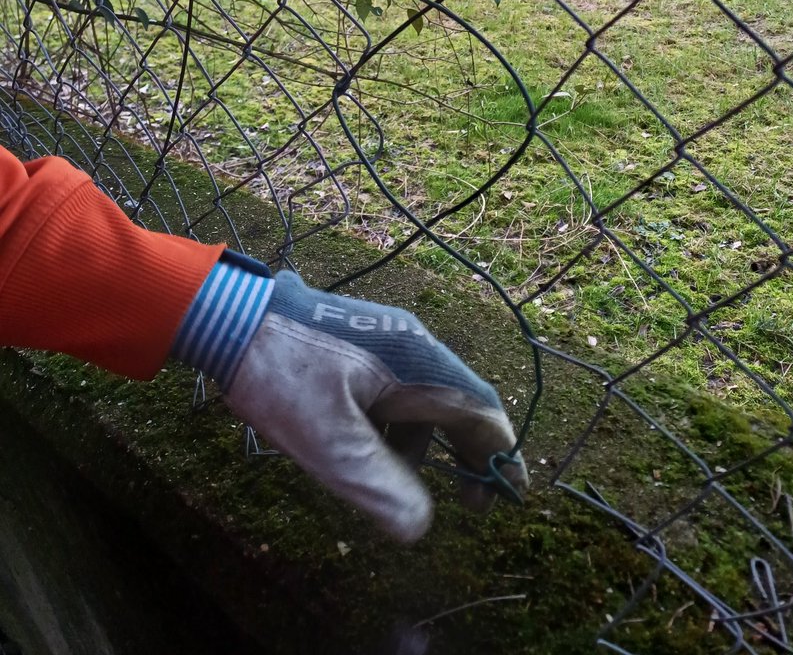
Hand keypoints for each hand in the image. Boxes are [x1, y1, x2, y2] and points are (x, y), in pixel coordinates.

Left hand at [222, 270, 527, 541]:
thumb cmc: (281, 375)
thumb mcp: (329, 443)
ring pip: (427, 399)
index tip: (510, 496)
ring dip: (424, 444)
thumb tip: (422, 526)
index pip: (480, 411)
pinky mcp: (364, 341)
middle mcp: (414, 345)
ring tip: (392, 481)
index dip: (500, 456)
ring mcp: (389, 338)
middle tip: (468, 503)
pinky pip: (399, 389)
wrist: (232, 317)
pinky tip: (364, 445)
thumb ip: (382, 486)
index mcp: (417, 363)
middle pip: (461, 403)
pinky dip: (397, 425)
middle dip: (468, 454)